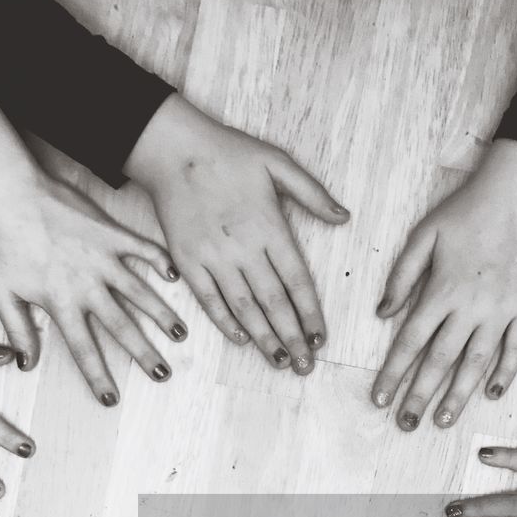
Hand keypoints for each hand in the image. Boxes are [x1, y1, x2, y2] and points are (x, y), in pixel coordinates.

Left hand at [0, 171, 185, 402]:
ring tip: (180, 334)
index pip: (84, 350)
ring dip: (162, 315)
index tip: (111, 399)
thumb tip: (25, 364)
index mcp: (61, 303)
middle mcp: (88, 285)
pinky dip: (161, 261)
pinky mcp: (110, 233)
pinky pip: (143, 249)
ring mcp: (103, 258)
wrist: (9, 193)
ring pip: (140, 293)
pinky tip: (175, 275)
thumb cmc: (0, 243)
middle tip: (162, 375)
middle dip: (144, 354)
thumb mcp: (0, 292)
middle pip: (122, 328)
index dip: (98, 377)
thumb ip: (17, 330)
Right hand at [125, 95, 349, 375]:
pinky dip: (226, 323)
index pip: (297, 281)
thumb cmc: (228, 152)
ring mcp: (214, 257)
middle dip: (292, 338)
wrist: (172, 149)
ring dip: (264, 339)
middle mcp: (244, 248)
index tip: (320, 339)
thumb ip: (312, 193)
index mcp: (270, 226)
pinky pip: (210, 300)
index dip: (310, 313)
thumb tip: (344, 217)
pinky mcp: (188, 261)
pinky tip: (242, 340)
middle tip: (306, 367)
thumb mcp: (277, 161)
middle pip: (274, 303)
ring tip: (281, 362)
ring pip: (245, 308)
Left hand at [372, 140, 516, 429]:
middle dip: (418, 396)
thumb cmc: (469, 210)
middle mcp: (470, 307)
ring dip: (457, 395)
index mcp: (441, 291)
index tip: (379, 399)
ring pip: (475, 363)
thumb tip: (382, 314)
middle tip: (405, 425)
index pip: (409, 343)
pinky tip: (491, 394)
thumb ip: (401, 276)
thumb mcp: (424, 234)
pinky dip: (504, 373)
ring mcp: (502, 310)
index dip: (392, 374)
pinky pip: (516, 348)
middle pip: (439, 362)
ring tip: (442, 421)